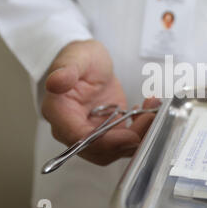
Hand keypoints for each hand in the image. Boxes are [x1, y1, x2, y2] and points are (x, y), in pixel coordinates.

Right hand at [41, 40, 159, 164]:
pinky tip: (148, 113)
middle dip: (128, 140)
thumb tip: (54, 82)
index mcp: (59, 112)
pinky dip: (141, 132)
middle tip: (149, 118)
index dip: (106, 142)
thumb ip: (66, 70)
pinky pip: (125, 142)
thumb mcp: (76, 57)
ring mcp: (92, 133)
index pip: (79, 138)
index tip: (130, 135)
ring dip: (139, 135)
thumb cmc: (80, 59)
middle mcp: (72, 129)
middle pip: (100, 150)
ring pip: (116, 150)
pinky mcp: (109, 133)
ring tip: (152, 110)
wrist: (92, 64)